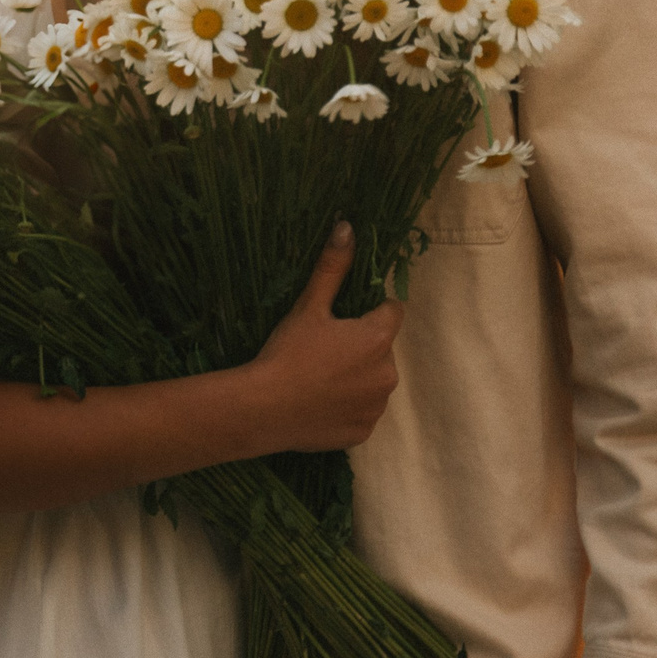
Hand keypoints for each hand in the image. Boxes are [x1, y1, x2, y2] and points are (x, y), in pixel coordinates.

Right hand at [243, 222, 399, 450]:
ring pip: (373, 382)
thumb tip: (348, 226)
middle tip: (324, 350)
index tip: (344, 318)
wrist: (263, 409)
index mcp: (378, 338)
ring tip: (320, 379)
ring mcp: (377, 406)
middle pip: (382, 350)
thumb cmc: (288, 352)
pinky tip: (320, 404)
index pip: (392, 312)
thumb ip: (333, 268)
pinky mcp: (364, 431)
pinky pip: (361, 412)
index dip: (371, 311)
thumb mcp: (309, 307)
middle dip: (362, 347)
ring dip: (357, 378)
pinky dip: (347, 407)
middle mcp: (388, 373)